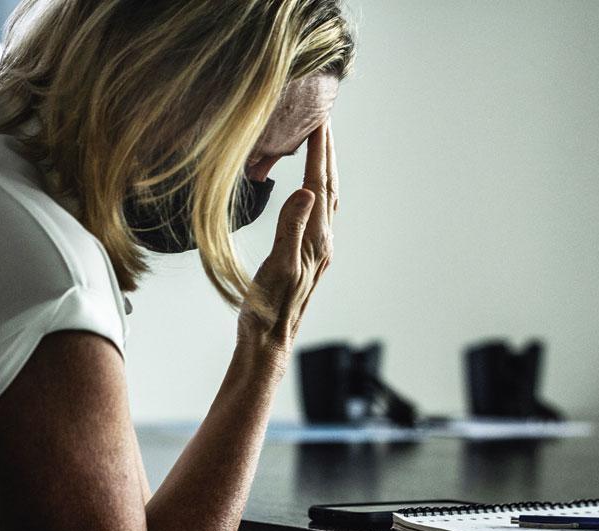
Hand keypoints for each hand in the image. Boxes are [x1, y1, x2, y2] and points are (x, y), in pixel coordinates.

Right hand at [237, 120, 337, 360]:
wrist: (269, 341)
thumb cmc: (268, 308)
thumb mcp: (278, 266)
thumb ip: (292, 228)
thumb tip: (308, 192)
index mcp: (316, 240)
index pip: (320, 185)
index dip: (319, 152)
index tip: (318, 121)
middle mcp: (323, 242)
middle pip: (329, 187)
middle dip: (327, 152)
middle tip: (323, 120)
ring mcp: (318, 250)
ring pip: (326, 199)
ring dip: (325, 169)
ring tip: (321, 144)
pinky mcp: (308, 257)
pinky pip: (319, 213)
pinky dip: (318, 190)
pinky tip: (312, 189)